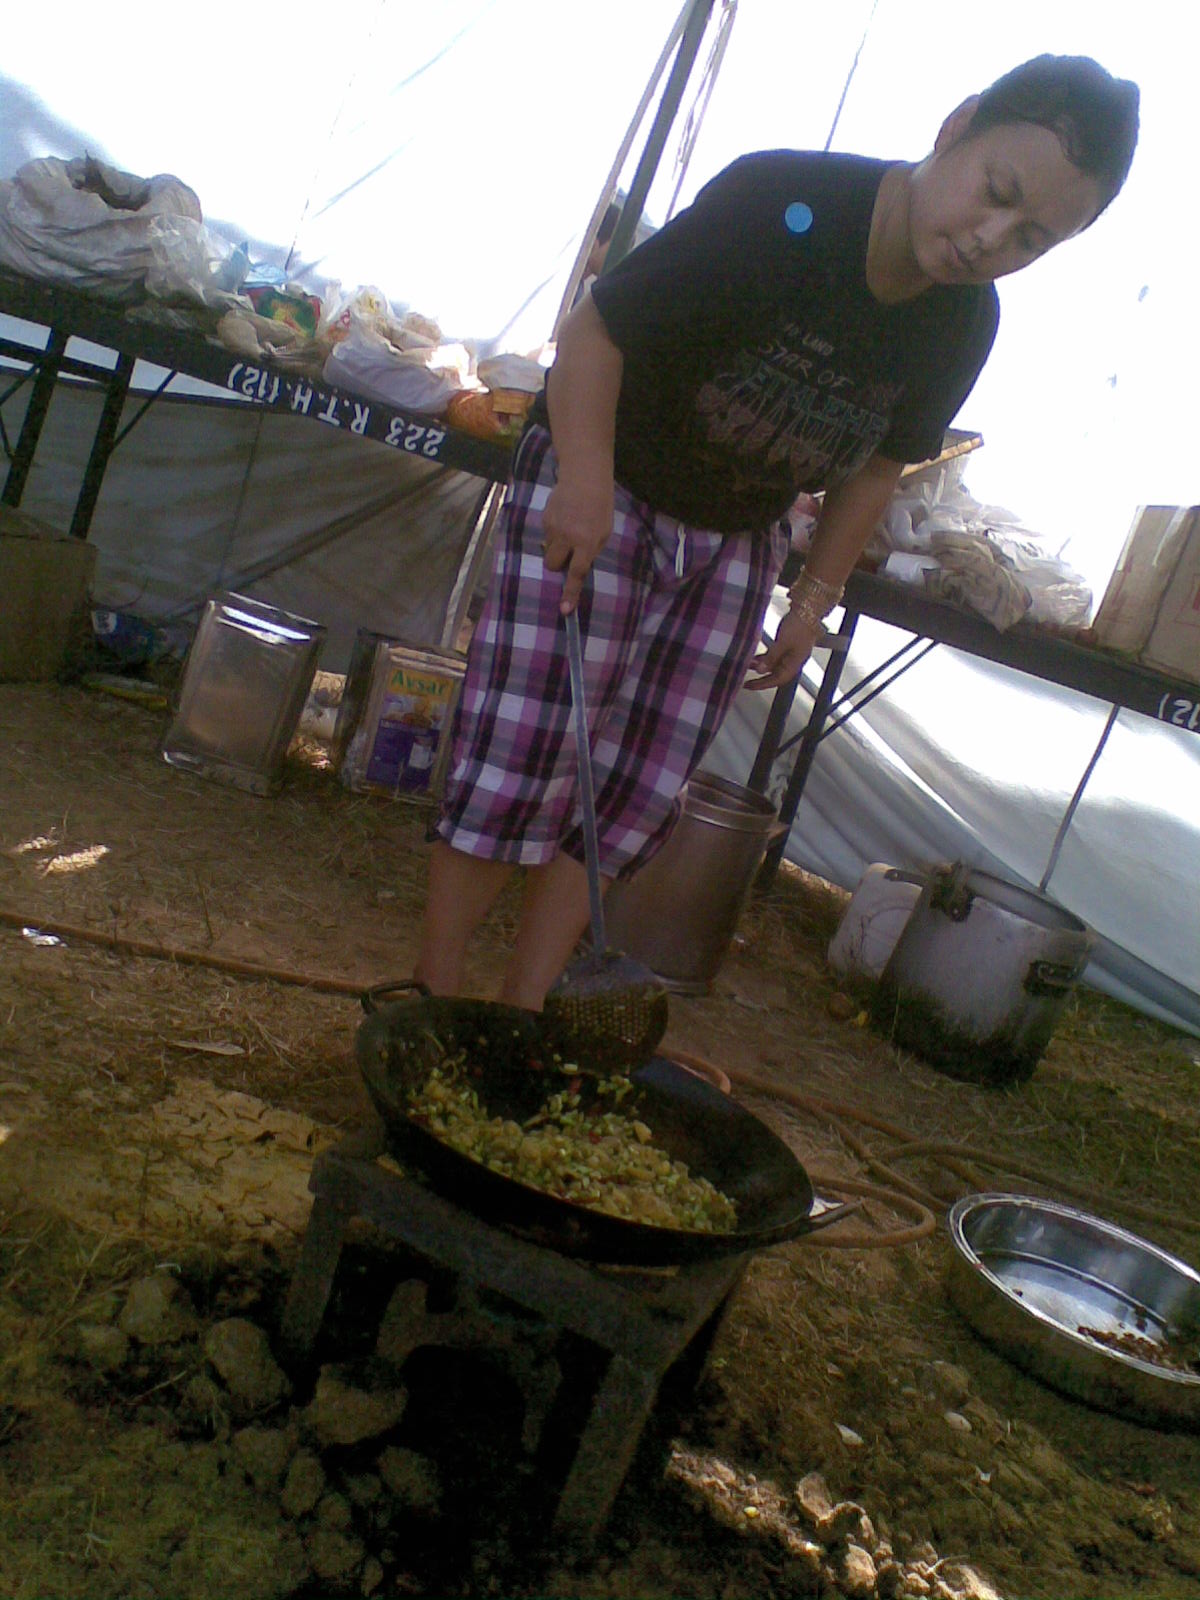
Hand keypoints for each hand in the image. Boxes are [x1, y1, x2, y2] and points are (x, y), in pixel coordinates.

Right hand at [541, 472, 614, 613]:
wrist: (584, 475)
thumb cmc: (601, 505)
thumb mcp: (604, 531)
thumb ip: (591, 550)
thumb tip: (576, 564)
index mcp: (588, 542)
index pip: (577, 573)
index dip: (571, 592)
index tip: (564, 610)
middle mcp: (568, 538)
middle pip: (554, 565)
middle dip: (558, 565)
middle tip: (569, 553)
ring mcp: (554, 528)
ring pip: (548, 550)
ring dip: (557, 547)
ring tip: (569, 528)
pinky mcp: (544, 518)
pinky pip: (546, 535)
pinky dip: (554, 532)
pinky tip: (564, 517)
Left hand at [744, 609, 822, 689]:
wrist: (808, 610)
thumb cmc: (799, 626)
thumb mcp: (782, 643)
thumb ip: (771, 657)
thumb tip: (760, 670)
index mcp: (795, 663)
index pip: (778, 680)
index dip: (763, 684)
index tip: (750, 686)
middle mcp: (793, 661)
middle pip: (775, 675)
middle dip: (761, 678)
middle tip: (746, 682)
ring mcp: (791, 653)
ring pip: (774, 664)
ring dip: (761, 666)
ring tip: (747, 665)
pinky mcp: (788, 644)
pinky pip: (774, 655)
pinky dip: (765, 657)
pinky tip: (755, 656)